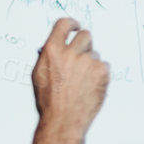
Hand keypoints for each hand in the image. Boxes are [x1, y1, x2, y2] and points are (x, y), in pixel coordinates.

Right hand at [32, 17, 109, 143]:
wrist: (64, 120)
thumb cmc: (50, 102)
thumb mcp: (38, 75)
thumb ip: (46, 57)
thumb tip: (51, 47)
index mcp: (52, 51)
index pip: (63, 24)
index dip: (71, 24)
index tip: (75, 26)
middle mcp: (70, 53)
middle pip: (85, 35)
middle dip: (85, 44)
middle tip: (82, 58)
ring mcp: (88, 62)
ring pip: (95, 53)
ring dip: (91, 63)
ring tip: (82, 81)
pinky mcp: (102, 71)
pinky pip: (104, 65)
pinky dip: (100, 74)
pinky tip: (90, 86)